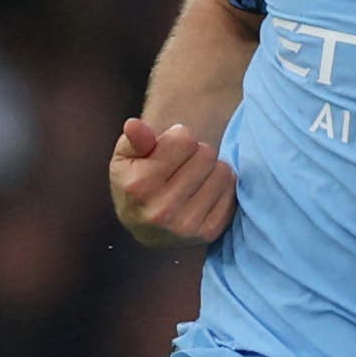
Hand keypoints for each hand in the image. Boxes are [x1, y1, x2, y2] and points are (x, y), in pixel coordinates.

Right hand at [109, 116, 238, 248]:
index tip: (169, 149)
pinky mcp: (209, 233)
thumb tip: (134, 124)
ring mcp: (187, 224)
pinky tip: (204, 191)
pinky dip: (221, 186)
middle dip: (196, 152)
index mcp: (140, 185)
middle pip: (206, 154)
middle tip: (183, 164)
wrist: (144, 228)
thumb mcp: (124, 158)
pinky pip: (231, 191)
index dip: (177, 137)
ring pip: (222, 171)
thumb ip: (133, 139)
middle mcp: (162, 209)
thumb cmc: (134, 183)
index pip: (184, 139)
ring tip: (195, 177)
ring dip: (211, 169)